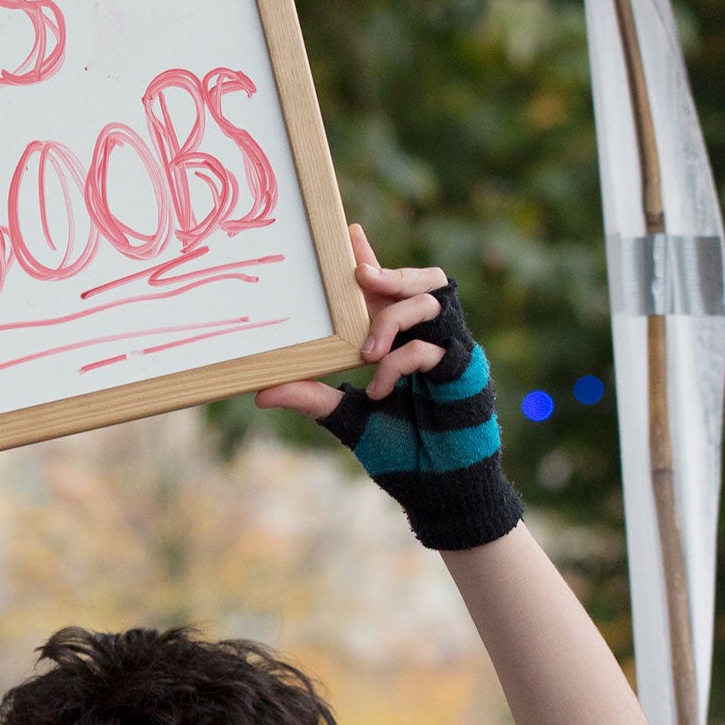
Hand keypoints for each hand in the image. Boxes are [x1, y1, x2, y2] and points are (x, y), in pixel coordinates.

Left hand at [252, 227, 521, 552]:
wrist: (436, 491)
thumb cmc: (397, 452)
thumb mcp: (344, 418)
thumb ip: (311, 398)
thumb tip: (260, 391)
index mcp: (396, 339)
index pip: (385, 288)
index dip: (369, 257)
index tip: (348, 233)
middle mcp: (424, 337)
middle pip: (423, 280)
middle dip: (392, 271)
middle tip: (360, 275)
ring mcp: (448, 351)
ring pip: (434, 300)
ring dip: (395, 316)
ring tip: (367, 347)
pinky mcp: (464, 371)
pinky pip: (435, 348)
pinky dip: (402, 362)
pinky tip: (380, 386)